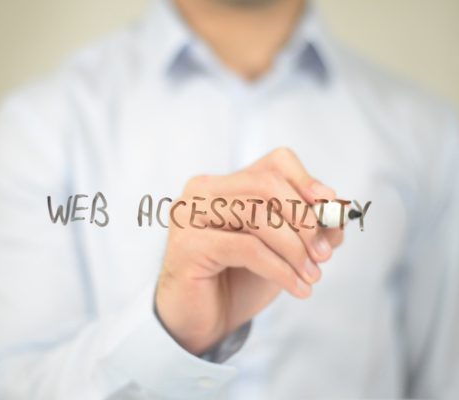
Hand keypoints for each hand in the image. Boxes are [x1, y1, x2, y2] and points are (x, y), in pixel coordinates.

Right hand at [155, 148, 342, 354]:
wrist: (203, 319)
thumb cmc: (239, 279)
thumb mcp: (281, 249)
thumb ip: (307, 228)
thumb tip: (338, 216)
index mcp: (224, 183)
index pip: (274, 163)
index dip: (307, 182)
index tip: (331, 209)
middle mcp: (202, 191)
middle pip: (266, 184)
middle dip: (304, 219)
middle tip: (324, 253)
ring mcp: (190, 215)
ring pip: (257, 215)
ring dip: (295, 248)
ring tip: (312, 275)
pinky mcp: (188, 245)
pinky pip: (247, 248)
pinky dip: (280, 269)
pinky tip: (297, 288)